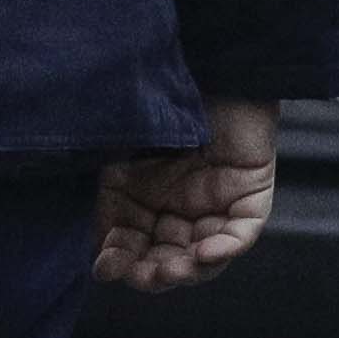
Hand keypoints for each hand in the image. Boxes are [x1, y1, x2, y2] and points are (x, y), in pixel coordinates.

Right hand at [96, 100, 277, 291]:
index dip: (117, 260)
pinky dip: (224, 247)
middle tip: (141, 276)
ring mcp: (215, 205)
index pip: (129, 243)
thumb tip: (89, 242)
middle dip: (152, 273)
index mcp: (140, 197)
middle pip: (166, 256)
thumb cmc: (152, 98)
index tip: (104, 268)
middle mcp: (178, 207)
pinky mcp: (249, 196)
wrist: (202, 61)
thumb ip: (104, 192)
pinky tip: (205, 252)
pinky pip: (240, 233)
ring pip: (203, 255)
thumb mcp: (116, 151)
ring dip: (186, 269)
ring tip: (171, 270)